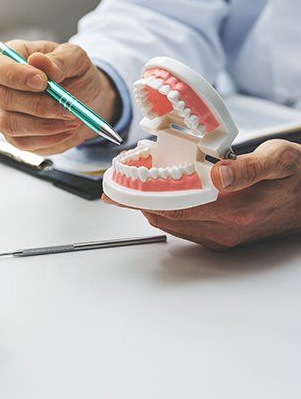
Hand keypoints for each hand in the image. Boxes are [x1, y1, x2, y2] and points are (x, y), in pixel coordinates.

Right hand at [0, 40, 119, 154]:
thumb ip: (59, 59)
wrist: (86, 101)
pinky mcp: (14, 136)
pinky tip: (66, 129)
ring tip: (71, 118)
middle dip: (38, 105)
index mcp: (9, 59)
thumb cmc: (75, 75)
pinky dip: (49, 138)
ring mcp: (3, 113)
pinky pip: (23, 142)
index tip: (43, 81)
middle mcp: (0, 86)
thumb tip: (38, 61)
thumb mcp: (76, 59)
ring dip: (45, 125)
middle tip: (67, 106)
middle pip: (3, 98)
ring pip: (11, 124)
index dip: (14, 75)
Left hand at [103, 140, 300, 249]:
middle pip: (168, 217)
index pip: (176, 205)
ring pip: (174, 225)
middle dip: (138, 203)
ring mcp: (224, 237)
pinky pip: (185, 230)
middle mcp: (227, 228)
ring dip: (149, 209)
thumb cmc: (297, 177)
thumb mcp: (280, 158)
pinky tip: (159, 201)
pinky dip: (166, 215)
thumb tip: (221, 175)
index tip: (120, 189)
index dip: (143, 197)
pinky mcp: (224, 239)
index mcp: (237, 208)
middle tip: (116, 189)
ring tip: (131, 191)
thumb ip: (251, 167)